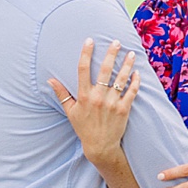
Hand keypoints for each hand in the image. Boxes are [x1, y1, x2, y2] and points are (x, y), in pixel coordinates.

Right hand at [49, 38, 139, 162]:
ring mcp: (112, 103)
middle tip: (117, 42)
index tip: (90, 40)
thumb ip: (61, 94)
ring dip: (126, 65)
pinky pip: (131, 92)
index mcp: (84, 96)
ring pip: (121, 79)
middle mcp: (98, 97)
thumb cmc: (84, 128)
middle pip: (105, 70)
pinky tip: (137, 73)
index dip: (86, 53)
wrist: (100, 146)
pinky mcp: (124, 109)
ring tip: (131, 54)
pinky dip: (135, 82)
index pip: (83, 69)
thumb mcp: (70, 112)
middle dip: (111, 54)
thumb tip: (50, 80)